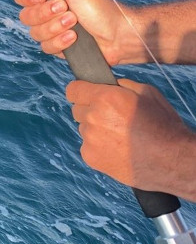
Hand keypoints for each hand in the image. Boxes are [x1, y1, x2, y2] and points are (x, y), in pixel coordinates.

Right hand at [9, 0, 131, 65]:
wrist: (119, 34)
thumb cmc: (100, 6)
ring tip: (74, 22)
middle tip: (66, 7)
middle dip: (45, 13)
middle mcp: (47, 11)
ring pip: (34, 33)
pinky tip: (74, 38)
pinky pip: (45, 47)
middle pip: (25, 15)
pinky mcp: (58, 47)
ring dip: (55, 27)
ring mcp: (52, 30)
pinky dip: (60, 42)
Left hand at [66, 79, 195, 198]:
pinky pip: (87, 145)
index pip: (73, 89)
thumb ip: (122, 84)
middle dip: (89, 109)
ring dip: (95, 129)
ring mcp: (89, 139)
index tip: (85, 93)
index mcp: (105, 98)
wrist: (171, 161)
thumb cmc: (163, 125)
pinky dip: (98, 146)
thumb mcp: (148, 93)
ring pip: (83, 128)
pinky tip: (118, 148)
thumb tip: (108, 82)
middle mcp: (92, 117)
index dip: (80, 90)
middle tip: (111, 116)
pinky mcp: (89, 156)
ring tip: (119, 135)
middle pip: (77, 109)